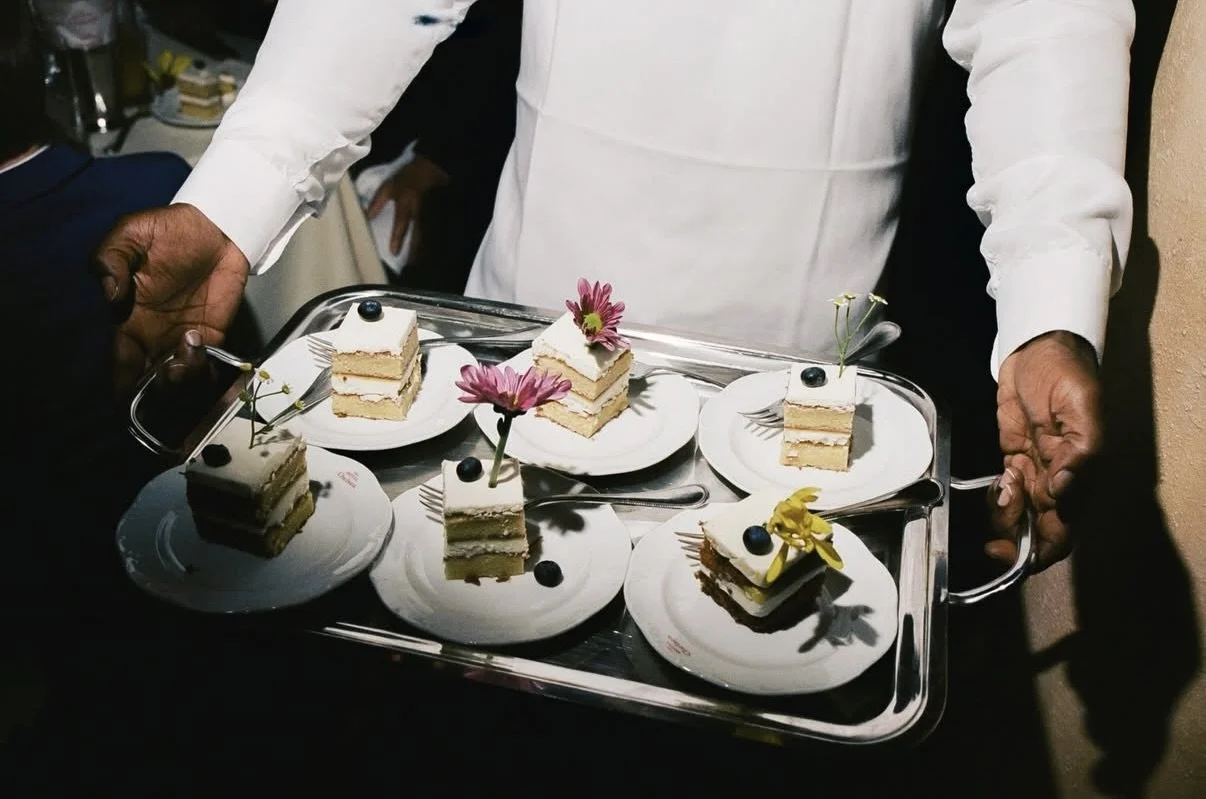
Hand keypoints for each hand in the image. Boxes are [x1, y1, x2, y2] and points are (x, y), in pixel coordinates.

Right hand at [94, 203, 249, 399]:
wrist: (213, 227)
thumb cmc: (166, 230)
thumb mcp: (130, 235)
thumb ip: (111, 260)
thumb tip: (110, 294)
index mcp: (128, 322)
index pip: (122, 365)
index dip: (122, 388)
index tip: (125, 403)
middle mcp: (155, 338)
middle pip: (151, 384)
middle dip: (157, 393)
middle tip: (166, 373)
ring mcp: (184, 339)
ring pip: (180, 380)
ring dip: (181, 380)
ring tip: (185, 353)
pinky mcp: (213, 335)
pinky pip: (207, 366)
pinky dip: (202, 369)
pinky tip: (197, 344)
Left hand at [365, 154, 449, 256]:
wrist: (427, 172)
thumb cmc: (405, 180)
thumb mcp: (387, 187)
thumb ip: (377, 203)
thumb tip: (366, 218)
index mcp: (406, 204)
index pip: (402, 224)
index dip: (398, 238)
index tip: (394, 253)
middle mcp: (419, 212)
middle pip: (418, 235)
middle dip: (413, 251)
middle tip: (407, 265)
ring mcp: (428, 215)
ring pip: (425, 237)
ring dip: (420, 251)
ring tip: (413, 263)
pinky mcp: (432, 217)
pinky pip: (429, 233)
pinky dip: (424, 245)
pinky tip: (421, 254)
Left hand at [990, 330, 1101, 570]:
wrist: (1040, 348)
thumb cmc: (1068, 374)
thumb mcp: (1082, 408)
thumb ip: (1079, 453)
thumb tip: (1063, 491)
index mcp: (1080, 476)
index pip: (1063, 532)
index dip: (1040, 552)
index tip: (1013, 555)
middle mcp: (1058, 481)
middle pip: (1036, 530)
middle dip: (1013, 537)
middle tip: (995, 524)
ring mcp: (1035, 470)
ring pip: (1018, 514)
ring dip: (1003, 514)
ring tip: (1001, 487)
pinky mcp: (1015, 456)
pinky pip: (1005, 491)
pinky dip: (996, 496)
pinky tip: (997, 482)